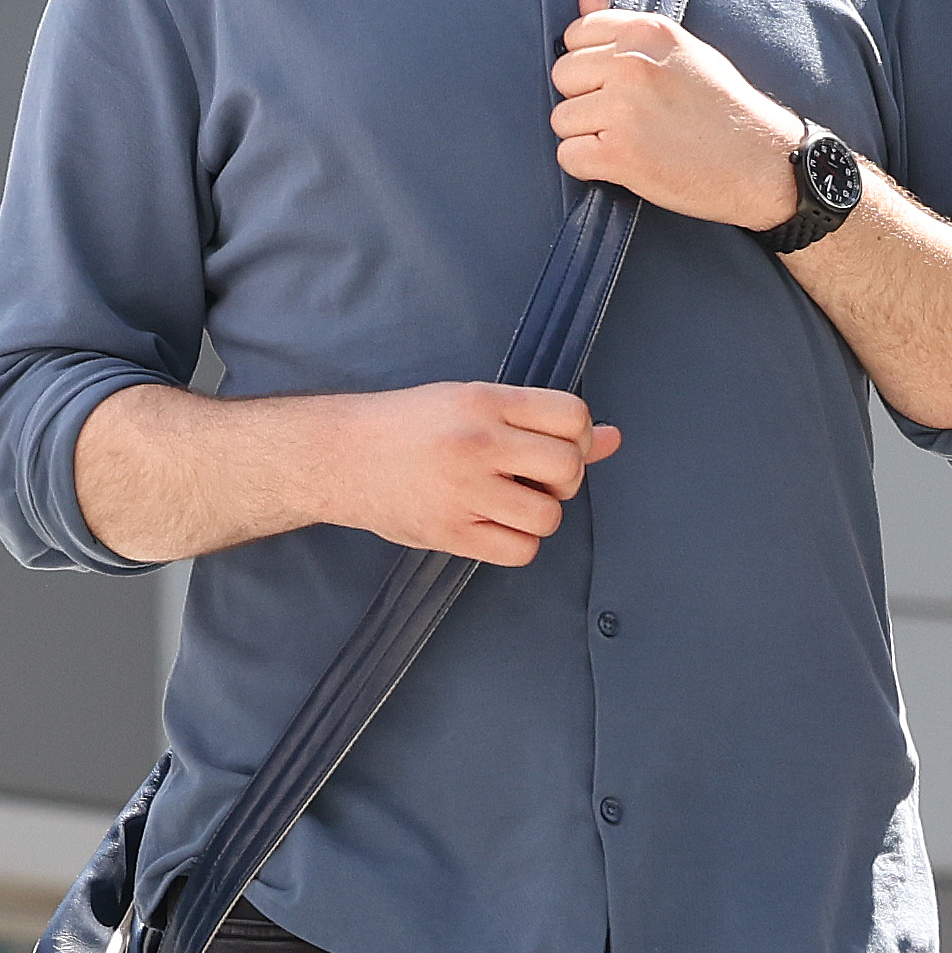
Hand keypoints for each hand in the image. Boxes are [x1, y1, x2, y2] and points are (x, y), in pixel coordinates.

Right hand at [324, 379, 619, 563]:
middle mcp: (476, 443)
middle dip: (563, 479)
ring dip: (540, 514)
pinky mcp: (449, 533)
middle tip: (534, 478)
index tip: (557, 445)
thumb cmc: (410, 425)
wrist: (338, 455)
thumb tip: (613, 438)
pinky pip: (520, 551)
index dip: (579, 435)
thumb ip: (541, 421)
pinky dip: (518, 543)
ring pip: (549, 516)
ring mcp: (462, 491)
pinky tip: (494, 524)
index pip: (572, 416)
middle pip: (568, 468)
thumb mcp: (472, 403)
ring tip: (509, 502)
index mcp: (483, 402)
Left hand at [552, 0, 812, 228]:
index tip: (617, 82)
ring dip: (588, 135)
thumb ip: (626, 23)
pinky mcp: (620, 155)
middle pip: (563, 76)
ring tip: (632, 139)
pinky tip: (625, 163)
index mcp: (648, 32)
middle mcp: (632, 65)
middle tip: (627, 115)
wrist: (762, 162)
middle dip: (586, 99)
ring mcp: (624, 110)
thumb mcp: (683, 49)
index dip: (591, 63)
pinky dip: (590, 166)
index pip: (576, 34)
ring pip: (561, 119)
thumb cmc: (724, 105)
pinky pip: (569, 156)